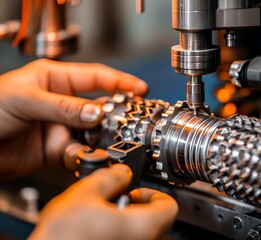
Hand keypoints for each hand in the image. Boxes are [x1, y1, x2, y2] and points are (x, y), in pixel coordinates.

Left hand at [0, 59, 147, 177]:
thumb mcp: (25, 99)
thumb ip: (63, 106)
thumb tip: (96, 112)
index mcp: (56, 80)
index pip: (96, 77)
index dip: (121, 82)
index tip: (140, 89)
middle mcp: (63, 103)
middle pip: (100, 106)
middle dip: (116, 113)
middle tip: (130, 120)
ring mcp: (62, 127)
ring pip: (93, 133)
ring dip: (102, 139)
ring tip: (110, 142)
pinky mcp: (58, 150)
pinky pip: (79, 153)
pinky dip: (85, 156)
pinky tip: (84, 156)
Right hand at [29, 164, 178, 239]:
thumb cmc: (64, 238)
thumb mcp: (85, 194)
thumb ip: (110, 177)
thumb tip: (121, 172)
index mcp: (143, 227)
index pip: (169, 206)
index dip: (154, 193)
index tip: (136, 189)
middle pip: (153, 217)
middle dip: (133, 202)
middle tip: (113, 197)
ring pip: (138, 229)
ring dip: (123, 216)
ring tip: (98, 211)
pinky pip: (126, 238)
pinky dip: (116, 229)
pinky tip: (92, 225)